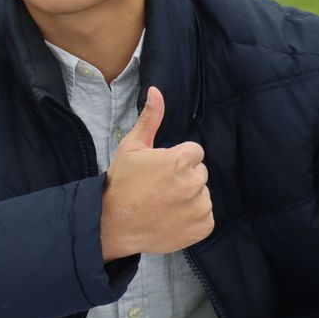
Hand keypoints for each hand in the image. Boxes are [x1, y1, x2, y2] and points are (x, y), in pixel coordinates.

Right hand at [99, 86, 212, 261]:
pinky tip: (171, 218)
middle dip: (184, 178)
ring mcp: (200, 207)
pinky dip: (192, 218)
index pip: (194, 153)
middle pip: (199, 173)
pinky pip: (205, 216)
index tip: (158, 171)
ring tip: (163, 205)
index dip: (176, 160)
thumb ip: (150, 119)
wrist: (112, 224)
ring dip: (188, 198)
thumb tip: (156, 90)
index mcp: (180, 160)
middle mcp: (194, 183)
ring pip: (202, 194)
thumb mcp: (132, 147)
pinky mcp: (202, 226)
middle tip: (158, 188)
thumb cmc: (121, 183)